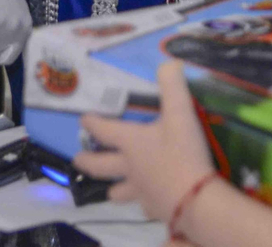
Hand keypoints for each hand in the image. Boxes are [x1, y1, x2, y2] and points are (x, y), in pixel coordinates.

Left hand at [73, 61, 215, 222]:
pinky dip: (144, 203)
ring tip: (111, 190)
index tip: (82, 120)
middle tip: (76, 160)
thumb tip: (169, 62)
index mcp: (131, 143)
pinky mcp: (155, 210)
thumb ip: (172, 85)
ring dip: (113, 189)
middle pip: (100, 167)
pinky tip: (149, 202)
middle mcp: (129, 168)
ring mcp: (140, 192)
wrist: (196, 199)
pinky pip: (144, 207)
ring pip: (118, 193)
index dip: (92, 123)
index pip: (104, 131)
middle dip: (87, 161)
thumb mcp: (181, 112)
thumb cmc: (183, 152)